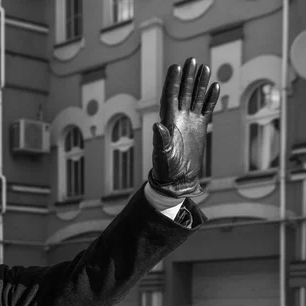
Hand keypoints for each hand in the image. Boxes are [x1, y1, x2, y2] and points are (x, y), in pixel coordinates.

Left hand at [149, 57, 219, 197]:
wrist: (178, 179)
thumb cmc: (166, 168)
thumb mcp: (162, 155)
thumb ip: (161, 140)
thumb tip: (157, 126)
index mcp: (167, 121)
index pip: (170, 97)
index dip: (173, 82)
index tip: (176, 67)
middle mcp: (178, 118)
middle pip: (183, 92)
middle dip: (186, 76)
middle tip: (191, 59)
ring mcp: (190, 121)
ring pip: (196, 97)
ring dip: (200, 83)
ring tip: (204, 67)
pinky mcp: (201, 127)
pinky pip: (207, 109)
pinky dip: (211, 98)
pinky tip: (215, 86)